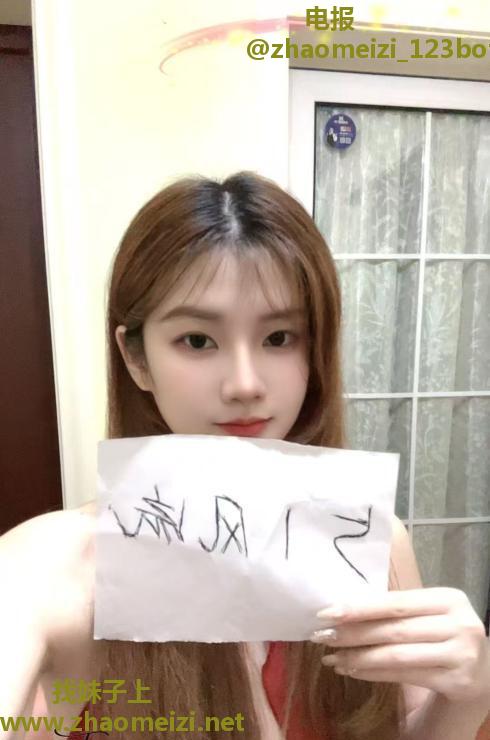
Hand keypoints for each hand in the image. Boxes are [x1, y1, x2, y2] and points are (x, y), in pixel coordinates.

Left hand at [311, 587, 489, 703]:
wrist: (481, 670)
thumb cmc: (443, 632)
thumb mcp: (429, 613)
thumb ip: (397, 607)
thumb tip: (342, 607)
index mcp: (449, 598)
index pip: (396, 603)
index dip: (360, 608)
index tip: (328, 612)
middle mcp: (459, 624)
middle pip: (394, 630)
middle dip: (353, 633)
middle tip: (322, 636)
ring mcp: (461, 655)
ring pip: (397, 655)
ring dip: (359, 657)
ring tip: (332, 658)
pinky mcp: (456, 681)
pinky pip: (405, 676)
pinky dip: (374, 673)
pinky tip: (353, 670)